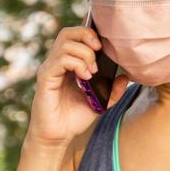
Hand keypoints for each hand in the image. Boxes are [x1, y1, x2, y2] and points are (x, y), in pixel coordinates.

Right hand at [27, 24, 130, 148]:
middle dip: (87, 36)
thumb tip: (125, 77)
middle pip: (68, 33)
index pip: (75, 36)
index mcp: (67, 64)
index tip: (104, 45)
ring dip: (85, 54)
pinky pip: (59, 60)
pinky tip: (85, 77)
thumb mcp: (99, 103)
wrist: (57, 137)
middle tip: (99, 51)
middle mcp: (55, 63)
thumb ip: (112, 90)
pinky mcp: (45, 78)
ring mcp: (49, 69)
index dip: (89, 33)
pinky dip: (76, 64)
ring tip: (93, 72)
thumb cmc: (73, 119)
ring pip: (65, 44)